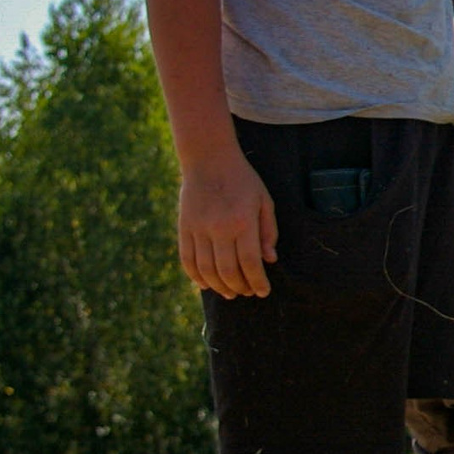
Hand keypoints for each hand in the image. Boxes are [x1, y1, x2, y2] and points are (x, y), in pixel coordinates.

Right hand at [178, 145, 277, 298]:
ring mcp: (198, 229)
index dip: (257, 282)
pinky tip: (206, 284)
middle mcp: (219, 228)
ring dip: (219, 286)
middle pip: (228, 270)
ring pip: (206, 269)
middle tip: (248, 293)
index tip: (263, 291)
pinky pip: (187, 259)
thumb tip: (270, 260)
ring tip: (230, 293)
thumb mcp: (264, 201)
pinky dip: (195, 276)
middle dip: (240, 287)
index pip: (250, 263)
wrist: (208, 160)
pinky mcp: (184, 228)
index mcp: (242, 222)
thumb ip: (268, 231)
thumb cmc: (243, 180)